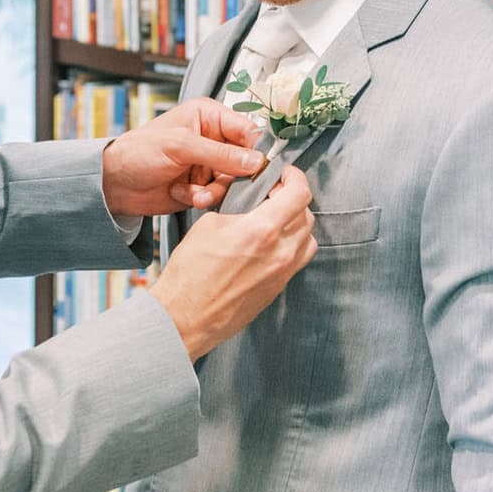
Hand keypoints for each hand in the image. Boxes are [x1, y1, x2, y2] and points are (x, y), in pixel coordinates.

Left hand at [101, 98, 267, 217]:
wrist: (114, 184)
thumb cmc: (138, 152)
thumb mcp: (180, 146)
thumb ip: (220, 154)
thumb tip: (257, 161)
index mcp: (209, 116)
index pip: (248, 130)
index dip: (256, 149)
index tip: (259, 168)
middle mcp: (213, 139)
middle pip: (245, 159)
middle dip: (233, 176)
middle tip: (220, 184)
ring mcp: (208, 164)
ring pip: (234, 181)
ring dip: (216, 190)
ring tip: (197, 193)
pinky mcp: (202, 186)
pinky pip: (218, 195)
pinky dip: (203, 198)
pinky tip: (183, 194)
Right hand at [151, 166, 315, 360]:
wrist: (185, 316)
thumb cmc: (190, 273)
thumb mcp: (209, 225)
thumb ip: (238, 210)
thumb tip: (250, 206)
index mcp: (262, 230)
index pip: (299, 194)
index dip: (295, 178)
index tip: (286, 174)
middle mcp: (280, 252)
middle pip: (306, 215)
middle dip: (293, 199)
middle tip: (274, 194)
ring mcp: (282, 273)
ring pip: (308, 239)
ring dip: (296, 223)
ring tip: (275, 220)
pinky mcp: (278, 288)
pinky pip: (298, 259)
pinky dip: (292, 244)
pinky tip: (271, 243)